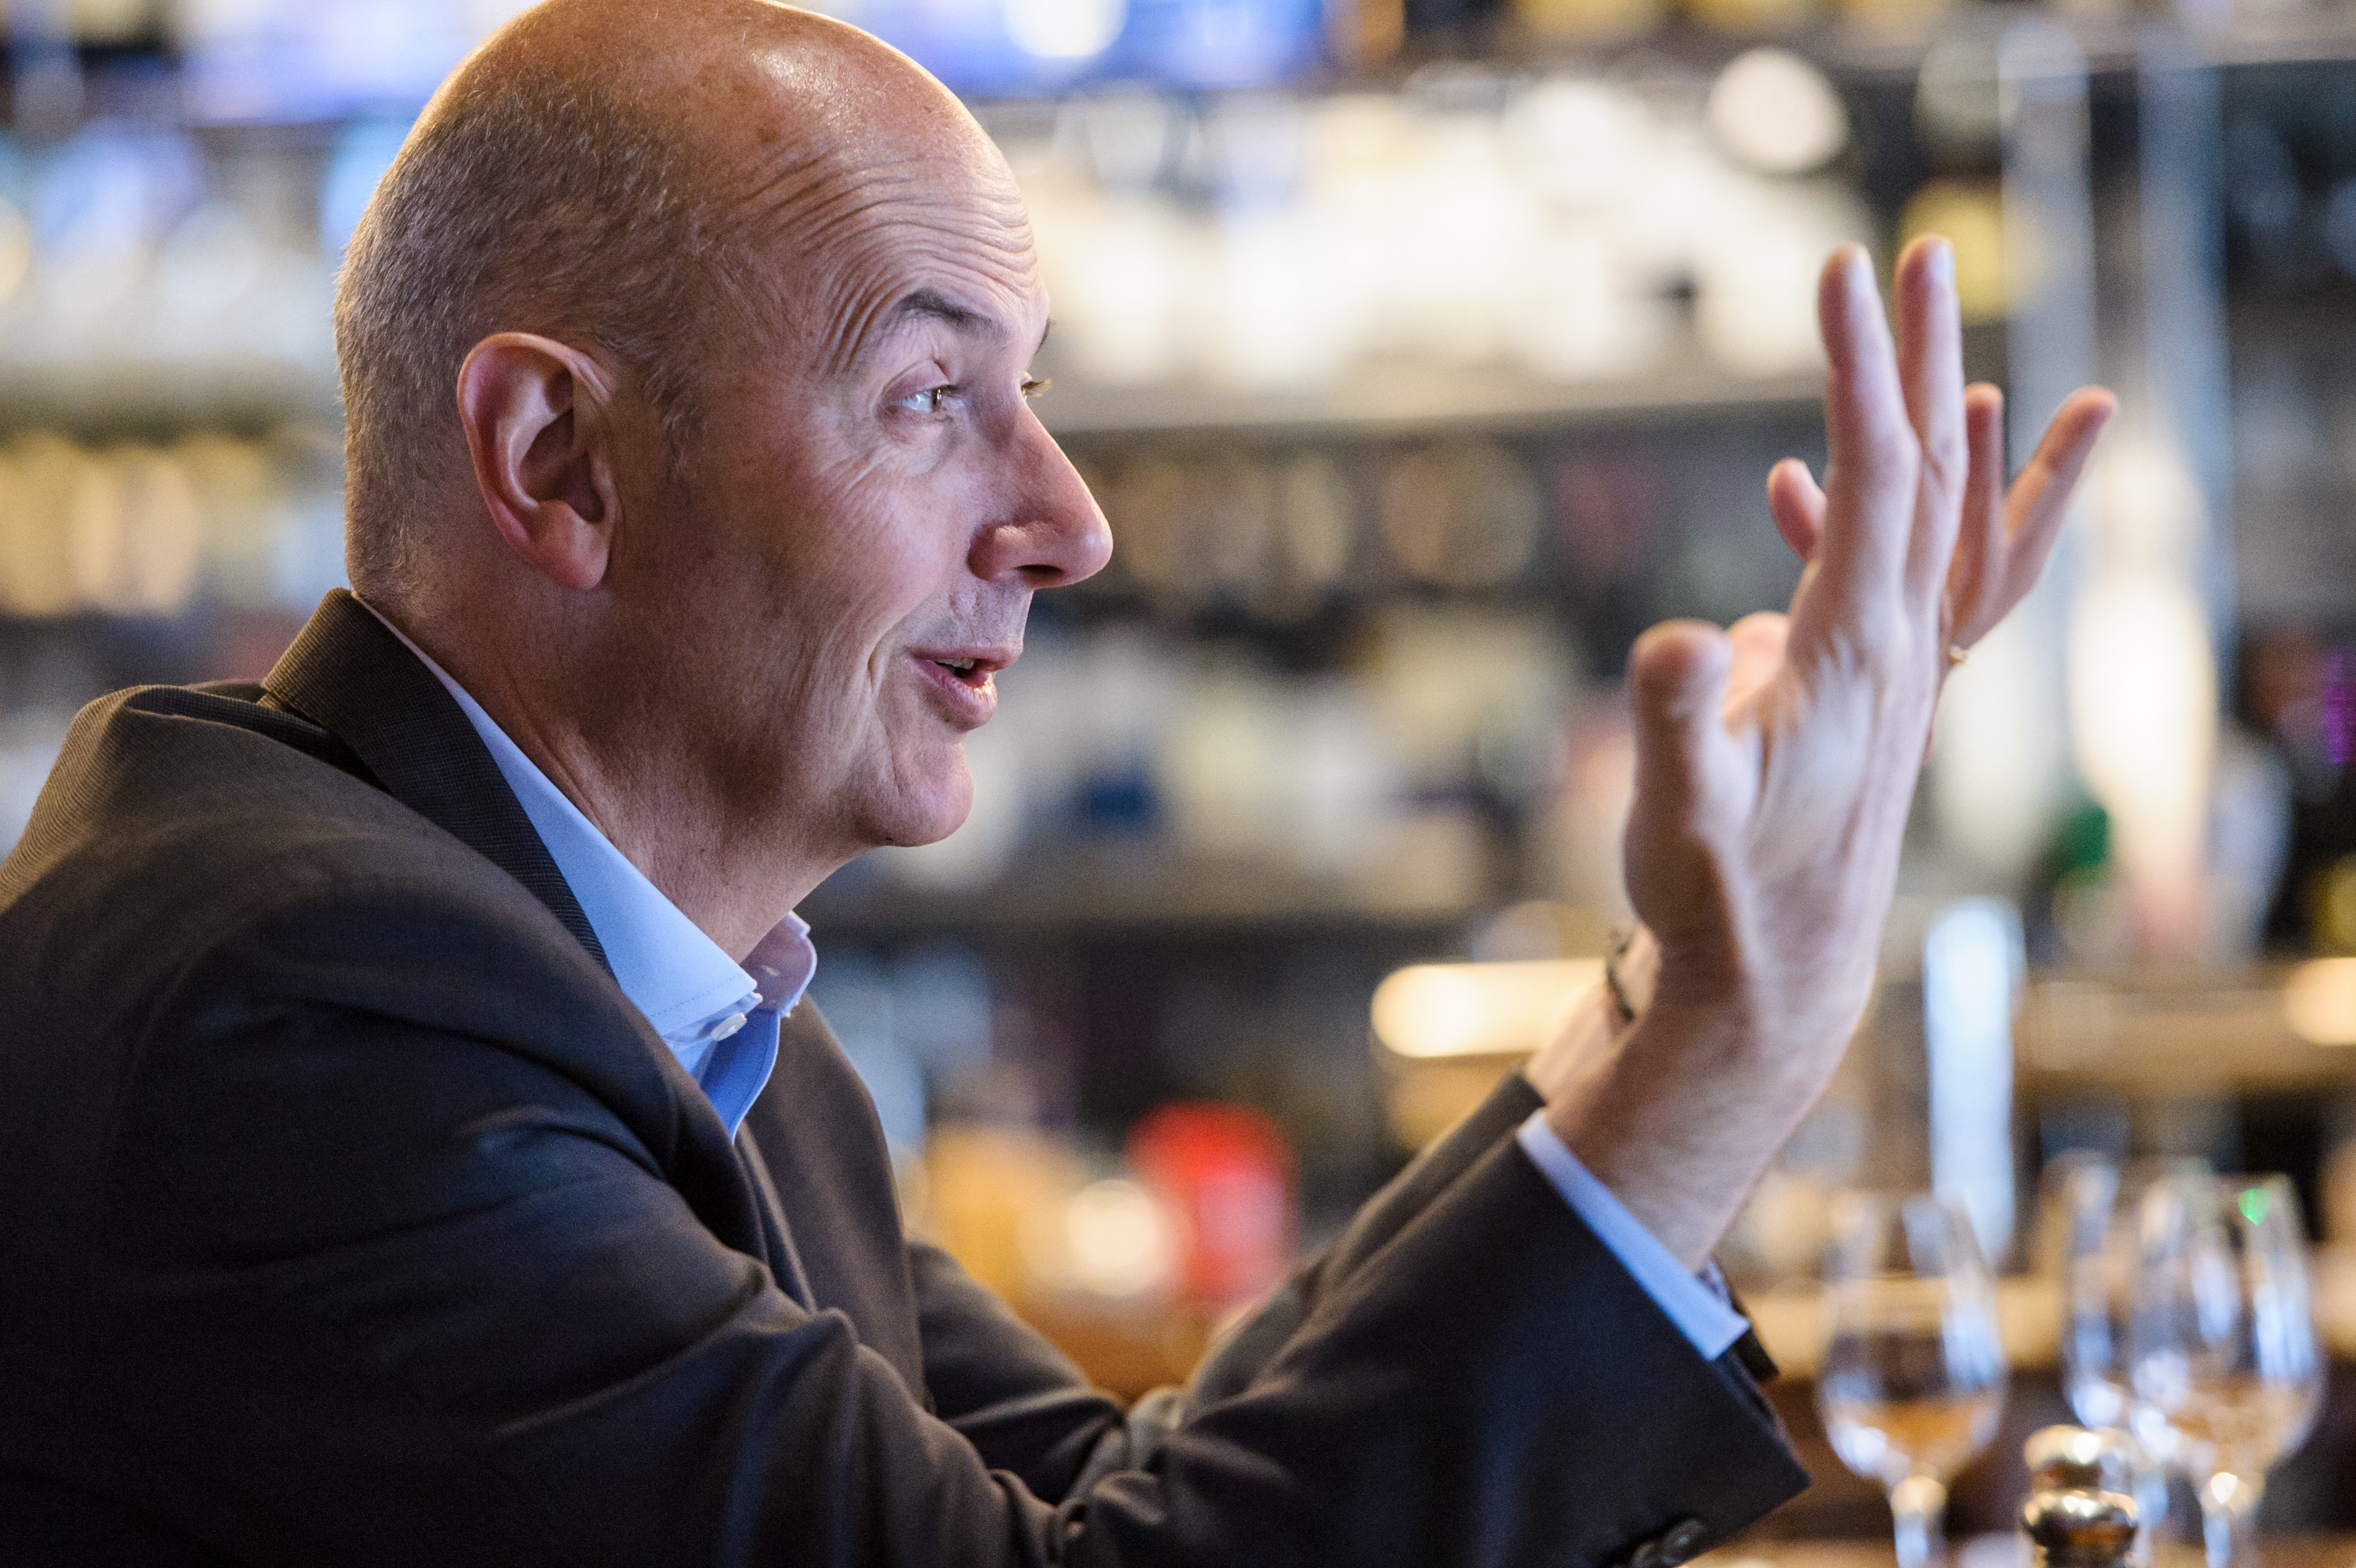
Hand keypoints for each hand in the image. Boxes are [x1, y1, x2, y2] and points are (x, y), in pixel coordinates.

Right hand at [1541, 238, 2111, 1267]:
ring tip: (1906, 338)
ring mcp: (1888, 667)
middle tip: (1913, 250)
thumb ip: (1672, 721)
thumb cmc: (1717, 894)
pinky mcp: (1861, 691)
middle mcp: (1896, 644)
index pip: (1875, 473)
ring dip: (1920, 411)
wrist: (1773, 978)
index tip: (1839, 267)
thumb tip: (1678, 637)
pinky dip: (1870, 502)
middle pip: (1927, 467)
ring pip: (1928, 512)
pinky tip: (1794, 487)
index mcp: (1857, 648)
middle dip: (1914, 350)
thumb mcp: (1676, 811)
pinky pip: (1893, 568)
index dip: (1859, 367)